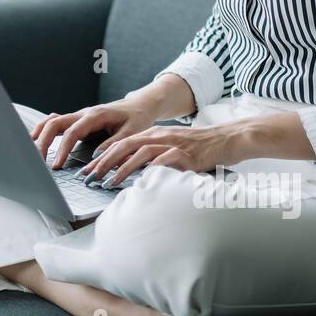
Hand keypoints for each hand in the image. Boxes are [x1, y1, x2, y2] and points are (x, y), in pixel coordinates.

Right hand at [30, 97, 161, 171]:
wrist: (139, 105)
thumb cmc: (137, 118)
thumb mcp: (131, 133)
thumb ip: (113, 145)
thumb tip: (95, 159)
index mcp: (95, 115)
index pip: (72, 132)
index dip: (62, 149)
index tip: (56, 165)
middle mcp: (83, 113)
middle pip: (54, 124)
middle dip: (42, 141)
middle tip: (37, 161)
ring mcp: (78, 116)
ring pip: (51, 121)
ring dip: (40, 135)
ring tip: (31, 152)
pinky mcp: (77, 121)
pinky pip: (56, 123)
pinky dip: (45, 131)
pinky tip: (37, 142)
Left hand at [77, 121, 249, 186]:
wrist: (228, 138)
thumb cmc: (200, 148)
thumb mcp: (172, 148)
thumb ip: (154, 157)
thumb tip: (135, 173)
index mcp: (153, 134)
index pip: (121, 143)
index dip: (102, 156)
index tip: (88, 169)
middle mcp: (159, 136)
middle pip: (125, 145)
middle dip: (104, 161)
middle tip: (90, 176)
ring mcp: (172, 143)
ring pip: (141, 151)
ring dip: (123, 167)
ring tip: (110, 181)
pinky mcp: (186, 153)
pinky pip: (166, 159)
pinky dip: (152, 167)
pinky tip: (142, 177)